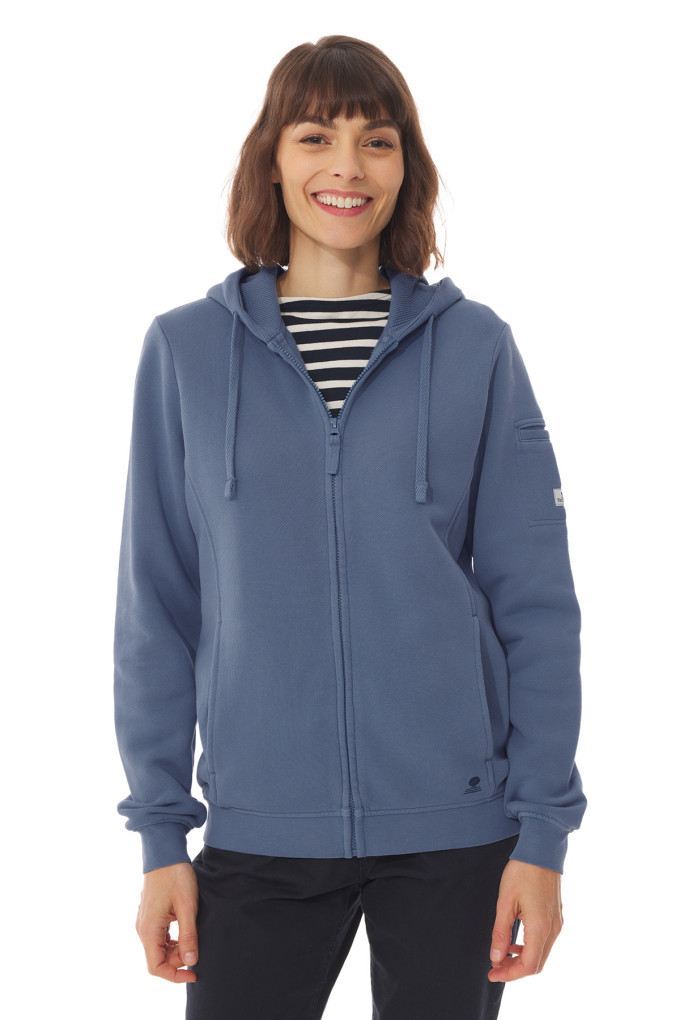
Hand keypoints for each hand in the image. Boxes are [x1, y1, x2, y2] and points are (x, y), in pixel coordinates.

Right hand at [135, 861, 198, 982]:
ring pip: (159, 949)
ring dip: (176, 951)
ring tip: (194, 941)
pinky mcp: (151, 916)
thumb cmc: (176, 876)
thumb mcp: (187, 906)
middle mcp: (143, 929)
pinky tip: (186, 934)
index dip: (174, 976)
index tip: (194, 973)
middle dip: (178, 961)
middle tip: (198, 950)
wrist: (165, 852)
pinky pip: (160, 937)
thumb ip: (188, 936)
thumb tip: (190, 962)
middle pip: (158, 959)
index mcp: (149, 929)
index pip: (156, 967)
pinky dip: (173, 941)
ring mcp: (146, 922)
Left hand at [488, 858, 562, 981]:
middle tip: (494, 967)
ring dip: (522, 959)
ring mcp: (558, 923)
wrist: (542, 849)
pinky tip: (515, 941)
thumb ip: (500, 932)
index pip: (528, 966)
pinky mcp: (557, 916)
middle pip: (537, 964)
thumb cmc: (522, 871)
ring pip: (542, 954)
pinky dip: (530, 947)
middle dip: (515, 970)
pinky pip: (545, 941)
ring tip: (502, 955)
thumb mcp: (505, 902)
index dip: (509, 975)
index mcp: (541, 928)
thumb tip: (495, 958)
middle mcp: (553, 929)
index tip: (492, 973)